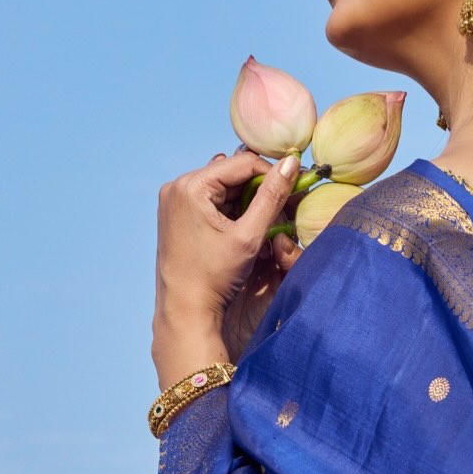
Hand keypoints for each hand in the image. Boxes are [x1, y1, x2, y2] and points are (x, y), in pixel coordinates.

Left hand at [152, 149, 301, 387]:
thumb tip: (292, 162)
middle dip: (261, 189)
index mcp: (190, 186)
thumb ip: (272, 196)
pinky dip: (233, 210)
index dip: (273, 174)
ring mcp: (175, 200)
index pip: (243, 163)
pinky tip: (247, 227)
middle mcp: (177, 186)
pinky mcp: (177, 214)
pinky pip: (212, 201)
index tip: (297, 187)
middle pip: (232, 174)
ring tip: (269, 220)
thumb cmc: (214, 276)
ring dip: (248, 200)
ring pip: (224, 188)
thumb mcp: (249, 235)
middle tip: (287, 206)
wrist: (185, 311)